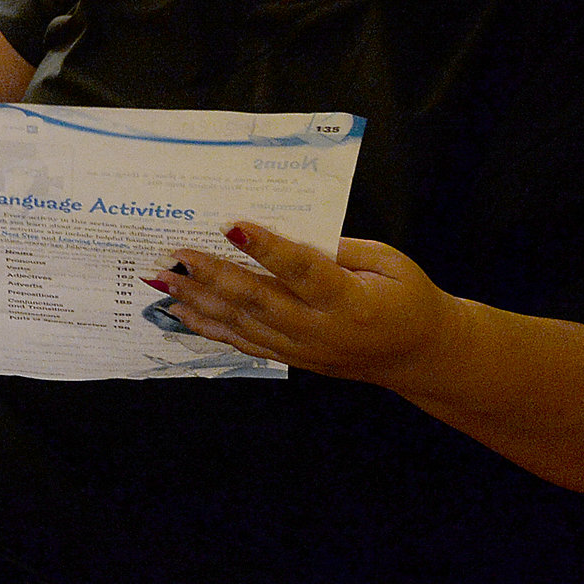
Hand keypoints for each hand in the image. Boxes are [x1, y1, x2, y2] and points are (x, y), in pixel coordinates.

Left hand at [161, 222, 460, 387]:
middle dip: (211, 275)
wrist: (421, 355)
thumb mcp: (387, 261)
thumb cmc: (407, 297)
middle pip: (258, 300)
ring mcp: (303, 350)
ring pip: (242, 324)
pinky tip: (180, 311)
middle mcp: (321, 330)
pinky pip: (243, 343)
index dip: (266, 248)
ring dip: (198, 300)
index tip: (230, 223)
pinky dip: (209, 326)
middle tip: (174, 254)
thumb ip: (338, 249)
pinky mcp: (292, 359)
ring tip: (163, 279)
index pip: (302, 271)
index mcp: (351, 302)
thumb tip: (284, 230)